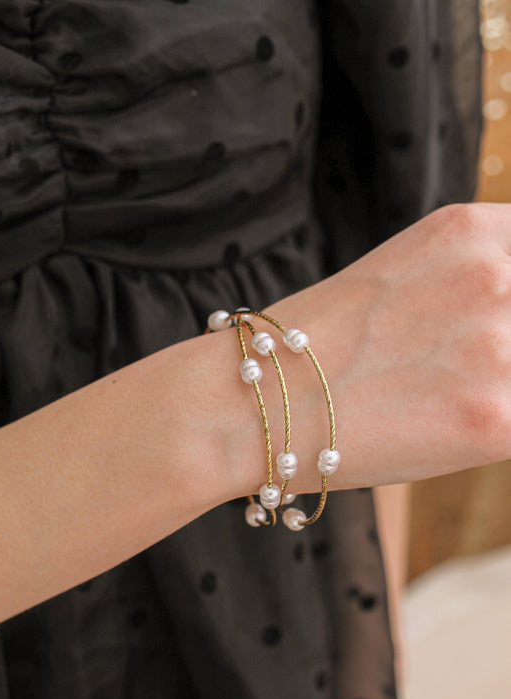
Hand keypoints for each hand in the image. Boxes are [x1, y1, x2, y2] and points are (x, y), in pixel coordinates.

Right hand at [262, 203, 510, 489]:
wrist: (252, 401)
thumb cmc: (317, 346)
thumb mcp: (404, 276)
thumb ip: (477, 280)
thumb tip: (508, 310)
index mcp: (471, 230)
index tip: (499, 326)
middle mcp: (494, 274)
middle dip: (503, 349)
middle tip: (452, 365)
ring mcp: (497, 345)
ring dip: (498, 388)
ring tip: (439, 397)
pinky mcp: (496, 419)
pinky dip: (497, 429)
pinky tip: (449, 429)